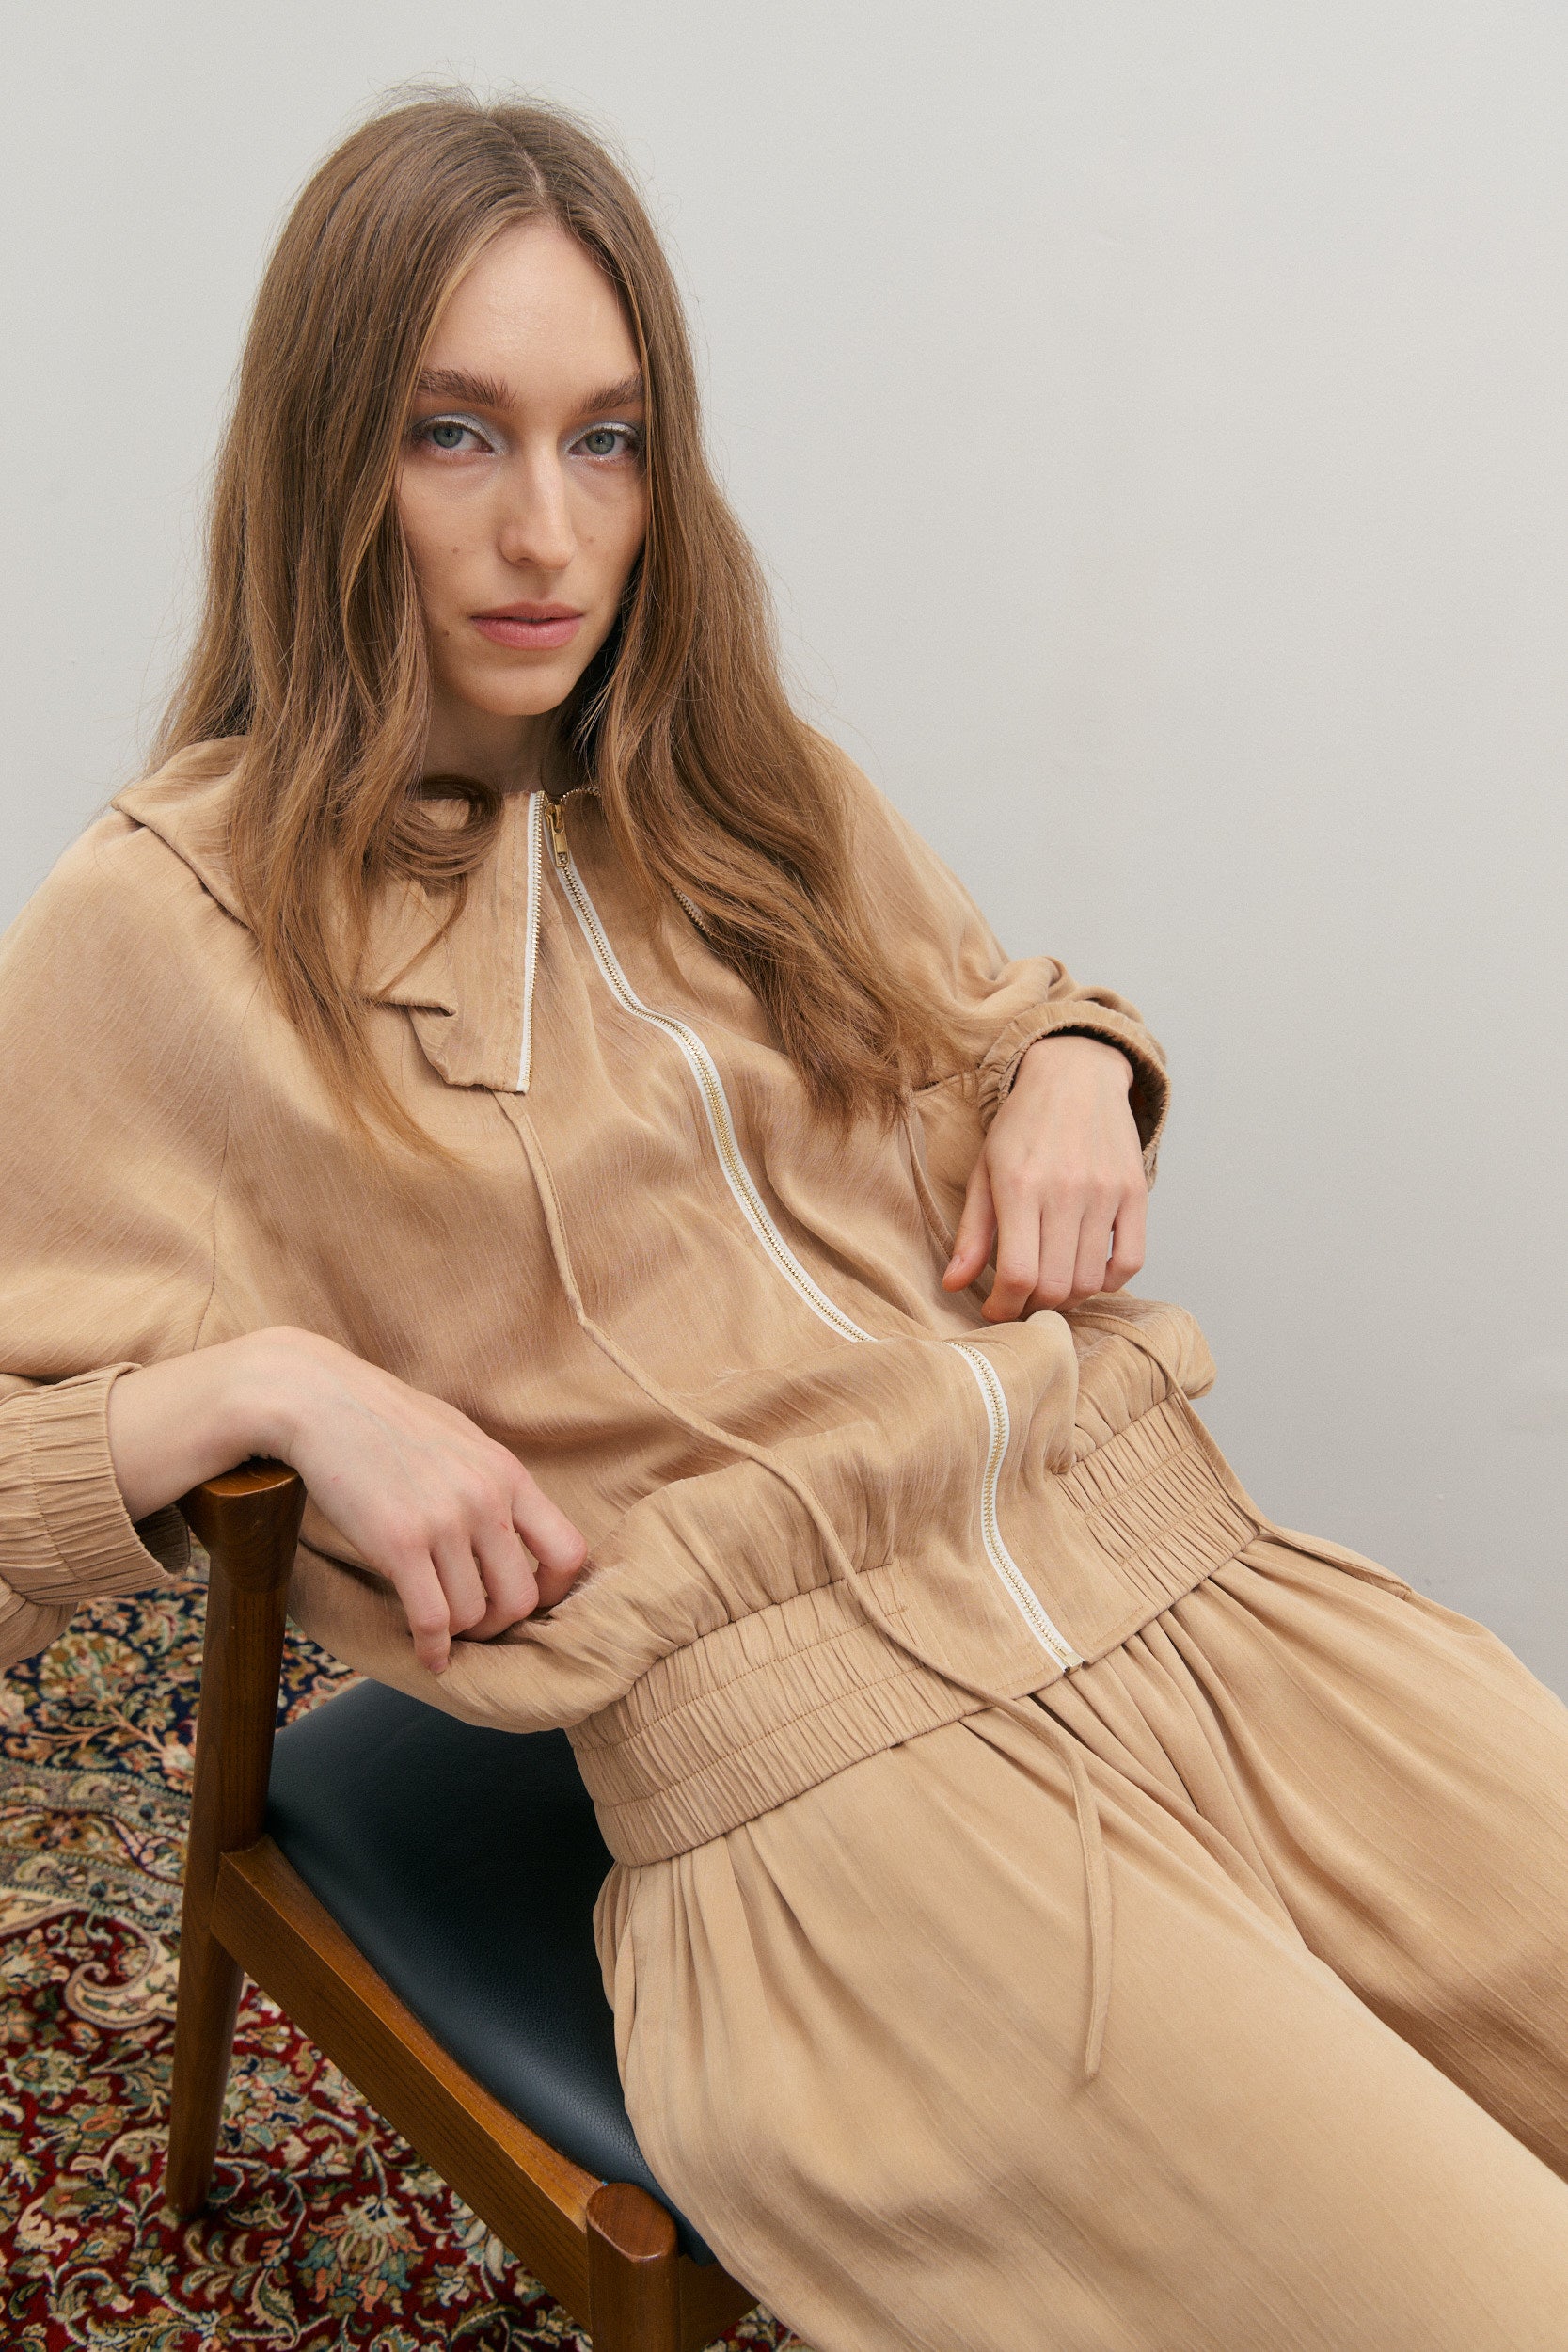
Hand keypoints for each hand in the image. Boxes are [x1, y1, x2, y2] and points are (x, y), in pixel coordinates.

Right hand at [107, 1328, 587, 1674]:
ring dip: (459, 1633)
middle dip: (501, 1623)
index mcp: (507, 1474)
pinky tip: (427, 1655)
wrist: (321, 1400)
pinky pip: (431, 1620)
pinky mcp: (398, 1544)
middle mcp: (486, 1500)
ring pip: (473, 1615)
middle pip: (522, 1597)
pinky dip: (432, 1649)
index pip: (568, 1552)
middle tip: (477, 1623)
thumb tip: (511, 1521)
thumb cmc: (385, 1418)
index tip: (529, 1599)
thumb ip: (490, 1480)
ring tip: (442, 1628)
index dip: (555, 1590)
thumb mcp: (459, 1437)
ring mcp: (444, 1523)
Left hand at [942, 1035, 1146, 1321]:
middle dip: (1033, 1307)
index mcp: (1020, 1186)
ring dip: (1068, 1297)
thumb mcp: (984, 1171)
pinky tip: (1087, 1271)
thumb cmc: (1022, 1125)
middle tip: (1021, 1299)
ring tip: (1050, 1285)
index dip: (1004, 1306)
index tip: (995, 1310)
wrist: (1076, 1074)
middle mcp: (1066, 1190)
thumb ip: (972, 1232)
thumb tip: (952, 1284)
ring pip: (1090, 1279)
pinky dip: (1108, 1281)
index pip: (1018, 1274)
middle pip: (1055, 1285)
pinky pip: (1131, 1261)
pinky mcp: (1135, 1192)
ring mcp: (1105, 1192)